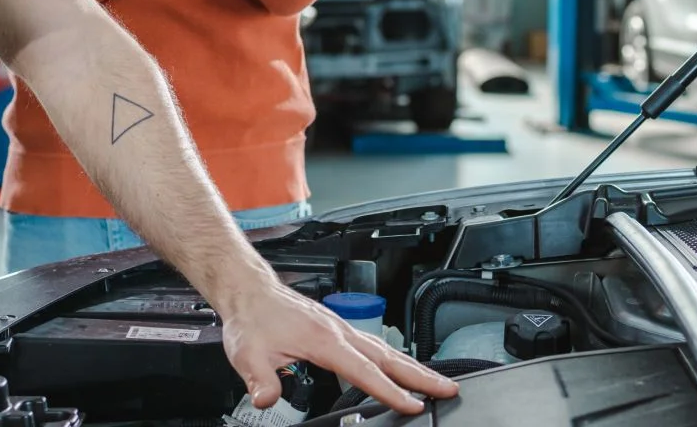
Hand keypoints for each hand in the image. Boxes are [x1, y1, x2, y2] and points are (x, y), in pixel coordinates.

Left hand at [218, 280, 457, 414]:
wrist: (249, 290)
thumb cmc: (251, 318)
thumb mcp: (247, 354)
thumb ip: (260, 380)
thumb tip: (265, 400)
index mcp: (324, 340)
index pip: (365, 371)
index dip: (390, 391)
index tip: (413, 405)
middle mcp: (339, 331)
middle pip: (389, 356)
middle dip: (421, 375)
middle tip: (448, 390)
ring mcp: (340, 327)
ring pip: (385, 348)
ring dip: (413, 365)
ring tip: (435, 381)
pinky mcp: (336, 327)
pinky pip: (374, 343)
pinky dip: (393, 356)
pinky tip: (398, 365)